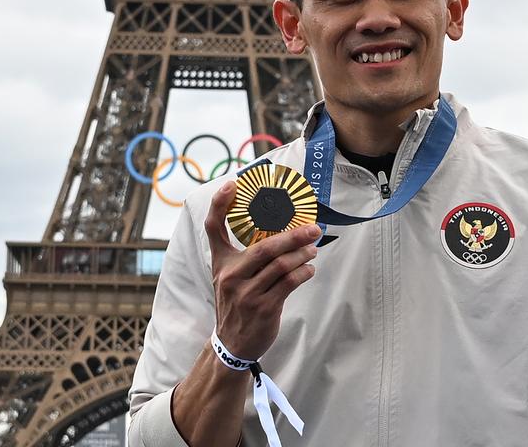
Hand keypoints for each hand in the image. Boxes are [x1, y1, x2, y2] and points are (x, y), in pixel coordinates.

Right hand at [205, 181, 319, 358]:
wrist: (232, 343)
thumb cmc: (236, 303)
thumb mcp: (230, 277)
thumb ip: (246, 256)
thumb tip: (280, 230)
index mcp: (220, 262)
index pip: (213, 228)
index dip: (220, 204)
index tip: (232, 184)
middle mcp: (230, 275)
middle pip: (265, 247)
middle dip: (293, 235)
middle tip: (313, 228)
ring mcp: (246, 293)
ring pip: (281, 265)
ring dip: (303, 254)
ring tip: (313, 249)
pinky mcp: (263, 308)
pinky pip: (289, 283)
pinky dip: (304, 272)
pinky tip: (309, 268)